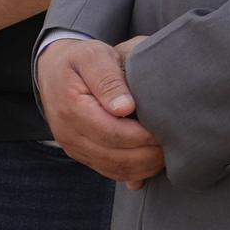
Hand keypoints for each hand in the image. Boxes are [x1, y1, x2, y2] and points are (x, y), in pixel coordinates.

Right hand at [42, 35, 162, 183]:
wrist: (53, 70)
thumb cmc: (80, 60)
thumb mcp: (94, 56)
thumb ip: (108, 79)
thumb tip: (125, 107)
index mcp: (72, 108)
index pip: (113, 133)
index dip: (144, 137)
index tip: (168, 130)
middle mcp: (68, 133)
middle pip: (115, 156)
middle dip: (149, 155)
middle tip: (176, 144)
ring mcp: (72, 146)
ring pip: (113, 169)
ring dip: (143, 166)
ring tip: (167, 154)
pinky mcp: (80, 153)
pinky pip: (108, 171)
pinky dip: (132, 173)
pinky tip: (150, 164)